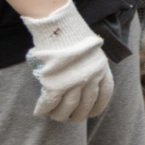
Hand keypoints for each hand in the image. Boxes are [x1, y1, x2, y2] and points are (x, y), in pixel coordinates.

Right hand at [22, 1, 113, 122]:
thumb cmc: (73, 35)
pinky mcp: (55, 83)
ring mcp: (74, 82)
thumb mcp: (91, 51)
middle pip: (86, 104)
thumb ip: (91, 66)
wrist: (61, 26)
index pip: (104, 94)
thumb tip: (84, 82)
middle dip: (79, 114)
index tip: (93, 114)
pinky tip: (39, 113)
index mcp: (102, 69)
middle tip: (71, 118)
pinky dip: (43, 109)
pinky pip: (49, 102)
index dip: (98, 106)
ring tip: (56, 117)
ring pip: (68, 107)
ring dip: (61, 115)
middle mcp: (91, 78)